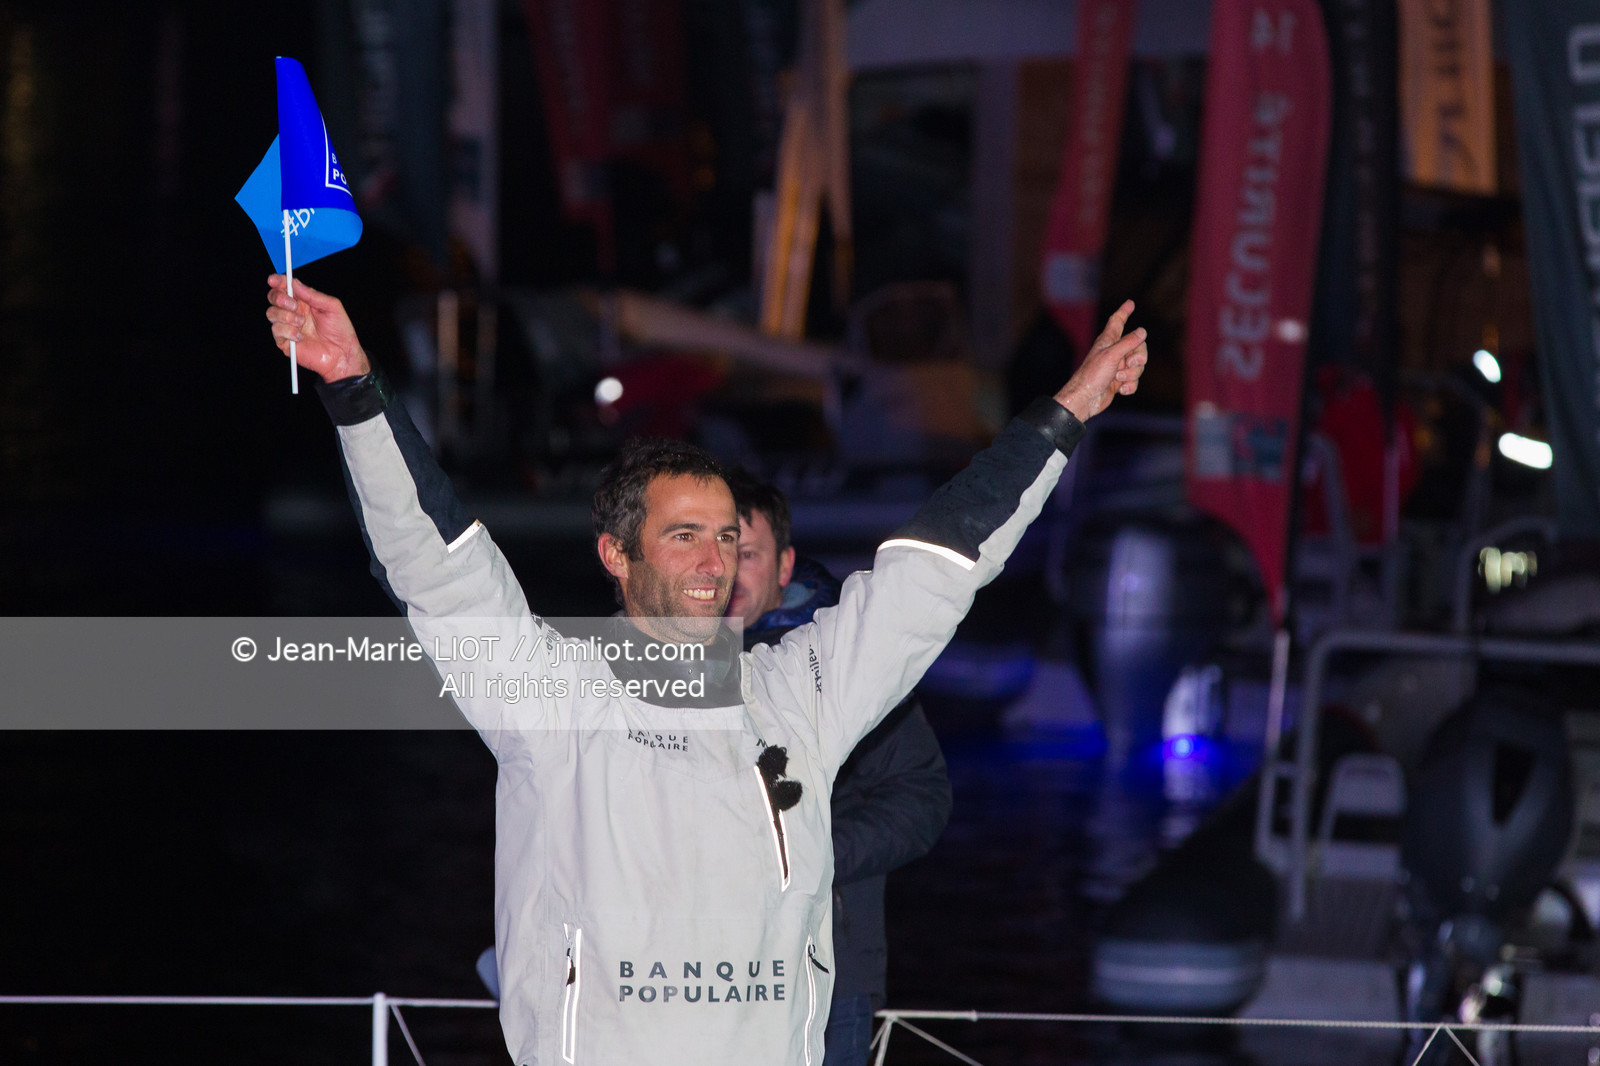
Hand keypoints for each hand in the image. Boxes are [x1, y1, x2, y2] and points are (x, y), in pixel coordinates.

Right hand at [264, 276, 370, 381]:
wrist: (342, 354)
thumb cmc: (340, 331)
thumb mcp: (332, 307)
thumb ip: (313, 295)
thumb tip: (294, 283)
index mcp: (304, 302)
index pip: (285, 287)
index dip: (277, 281)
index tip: (273, 280)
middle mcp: (294, 312)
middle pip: (273, 298)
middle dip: (279, 298)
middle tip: (294, 305)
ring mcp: (288, 327)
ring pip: (272, 313)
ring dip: (287, 316)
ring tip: (302, 323)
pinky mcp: (285, 342)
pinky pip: (276, 330)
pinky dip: (288, 331)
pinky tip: (301, 337)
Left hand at [1052, 300, 1148, 421]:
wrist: (1086, 399)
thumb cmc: (1093, 375)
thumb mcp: (1112, 355)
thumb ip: (1128, 342)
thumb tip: (1142, 331)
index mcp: (1108, 341)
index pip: (1117, 321)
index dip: (1124, 311)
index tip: (1129, 303)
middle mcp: (1114, 352)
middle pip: (1138, 347)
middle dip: (1138, 358)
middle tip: (1129, 364)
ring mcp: (1117, 367)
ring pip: (1138, 366)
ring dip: (1131, 374)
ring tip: (1118, 378)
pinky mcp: (1119, 381)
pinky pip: (1134, 380)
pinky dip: (1130, 386)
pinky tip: (1120, 389)